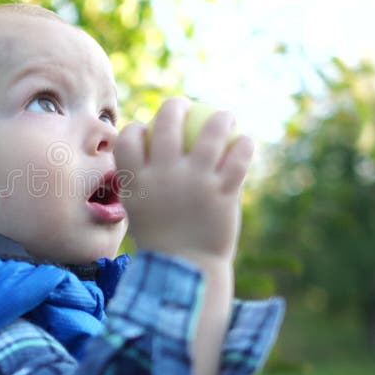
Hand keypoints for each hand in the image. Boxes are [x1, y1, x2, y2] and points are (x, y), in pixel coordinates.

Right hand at [114, 97, 253, 264]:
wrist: (186, 269)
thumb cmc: (161, 239)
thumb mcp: (140, 209)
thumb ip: (143, 181)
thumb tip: (145, 155)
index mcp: (137, 180)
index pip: (128, 138)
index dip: (136, 127)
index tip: (145, 129)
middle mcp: (164, 175)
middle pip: (167, 124)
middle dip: (174, 105)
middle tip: (183, 104)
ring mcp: (195, 182)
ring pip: (211, 134)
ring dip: (220, 118)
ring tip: (224, 115)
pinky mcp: (223, 193)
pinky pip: (238, 159)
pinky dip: (244, 146)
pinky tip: (246, 141)